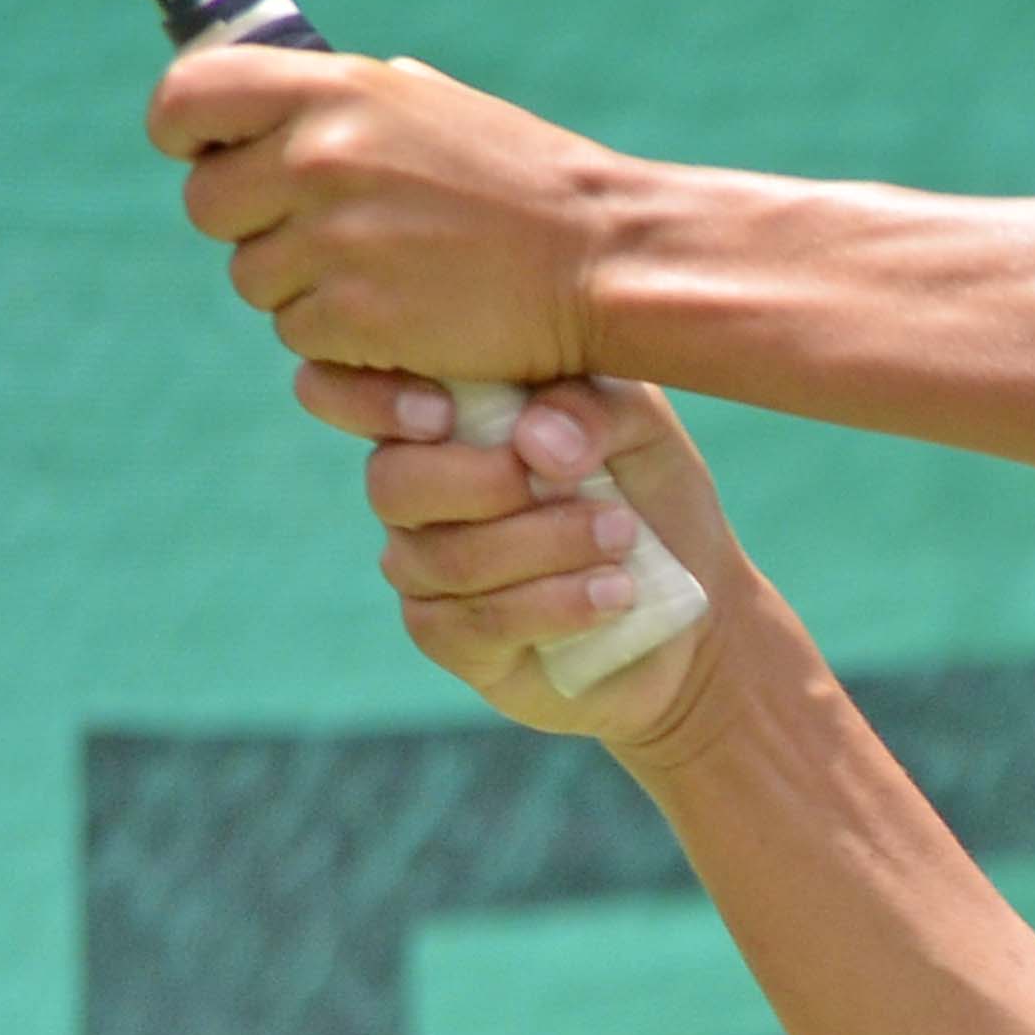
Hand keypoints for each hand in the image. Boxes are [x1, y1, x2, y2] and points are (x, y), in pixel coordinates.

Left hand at [153, 49, 636, 381]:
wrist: (602, 261)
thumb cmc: (527, 183)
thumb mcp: (435, 108)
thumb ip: (344, 103)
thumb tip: (265, 100)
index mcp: (335, 90)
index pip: (186, 98)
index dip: (184, 132)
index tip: (204, 151)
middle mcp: (319, 158)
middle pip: (208, 204)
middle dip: (255, 224)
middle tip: (330, 232)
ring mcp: (331, 241)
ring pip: (252, 278)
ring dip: (303, 286)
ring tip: (388, 274)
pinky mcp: (351, 318)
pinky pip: (298, 336)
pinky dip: (342, 337)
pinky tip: (407, 316)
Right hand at [301, 363, 741, 752]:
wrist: (691, 602)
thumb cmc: (649, 493)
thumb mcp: (640, 426)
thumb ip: (591, 404)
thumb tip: (533, 439)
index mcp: (440, 418)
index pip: (343, 393)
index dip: (369, 399)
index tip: (443, 412)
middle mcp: (414, 492)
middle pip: (393, 484)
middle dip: (488, 482)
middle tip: (579, 481)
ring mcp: (424, 571)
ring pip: (447, 558)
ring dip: (547, 544)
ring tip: (623, 537)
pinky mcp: (452, 642)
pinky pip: (480, 621)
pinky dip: (557, 603)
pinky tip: (616, 594)